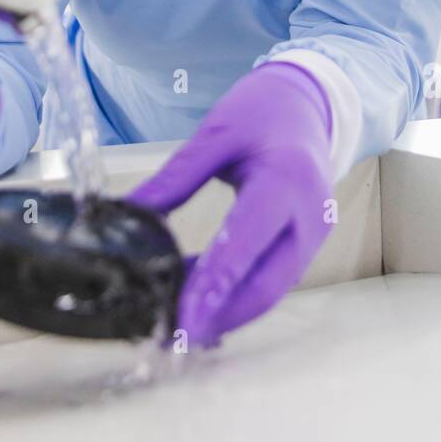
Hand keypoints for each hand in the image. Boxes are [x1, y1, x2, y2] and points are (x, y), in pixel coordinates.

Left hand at [128, 62, 334, 345]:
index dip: (214, 283)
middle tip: (170, 335)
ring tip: (176, 322)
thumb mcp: (216, 133)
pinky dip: (236, 295)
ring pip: (269, 291)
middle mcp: (308, 217)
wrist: (308, 106)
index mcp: (286, 180)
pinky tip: (199, 299)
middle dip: (219, 315)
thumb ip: (176, 176)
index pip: (246, 242)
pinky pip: (271, 280)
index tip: (182, 316)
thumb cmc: (262, 112)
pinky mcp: (305, 247)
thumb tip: (127, 212)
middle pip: (265, 285)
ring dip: (225, 311)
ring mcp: (312, 237)